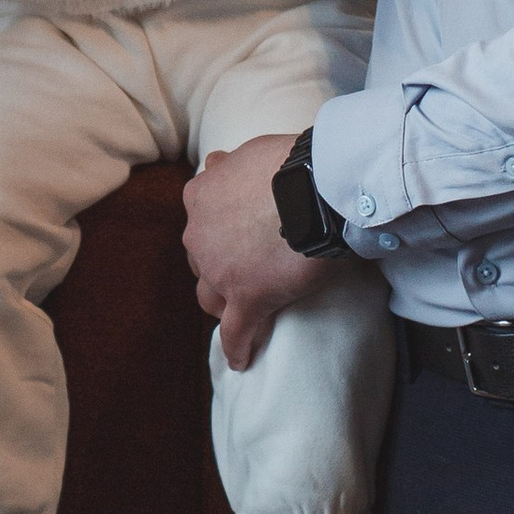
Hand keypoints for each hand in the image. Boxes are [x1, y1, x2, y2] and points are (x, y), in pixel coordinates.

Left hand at [182, 137, 337, 369]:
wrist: (313, 186)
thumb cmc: (289, 163)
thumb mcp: (247, 153)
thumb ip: (230, 165)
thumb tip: (219, 161)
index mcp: (200, 197)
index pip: (201, 222)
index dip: (218, 233)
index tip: (233, 238)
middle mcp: (200, 234)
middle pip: (201, 260)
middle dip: (218, 265)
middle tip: (245, 267)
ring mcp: (220, 270)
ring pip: (211, 296)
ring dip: (224, 302)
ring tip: (241, 311)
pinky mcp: (247, 298)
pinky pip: (236, 331)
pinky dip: (238, 346)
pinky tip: (241, 360)